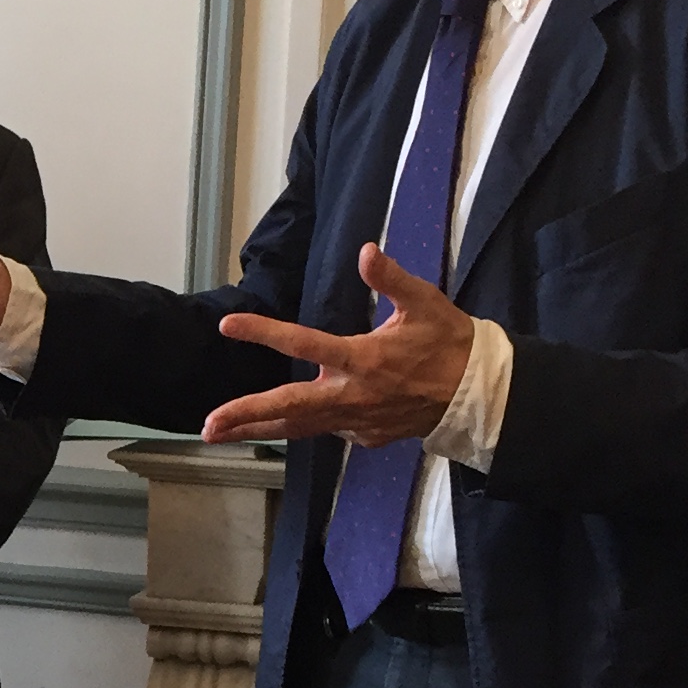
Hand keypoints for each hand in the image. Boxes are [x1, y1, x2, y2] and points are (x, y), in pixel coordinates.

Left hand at [203, 242, 472, 446]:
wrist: (478, 396)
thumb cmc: (450, 344)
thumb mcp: (427, 304)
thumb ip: (393, 279)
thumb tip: (366, 250)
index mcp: (363, 359)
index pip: (305, 343)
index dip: (265, 333)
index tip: (229, 326)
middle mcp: (353, 395)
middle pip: (290, 407)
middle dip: (247, 415)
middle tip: (209, 425)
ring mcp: (357, 421)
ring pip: (298, 427)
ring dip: (257, 429)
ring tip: (218, 434)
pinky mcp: (364, 436)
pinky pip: (323, 430)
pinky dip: (296, 427)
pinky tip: (274, 424)